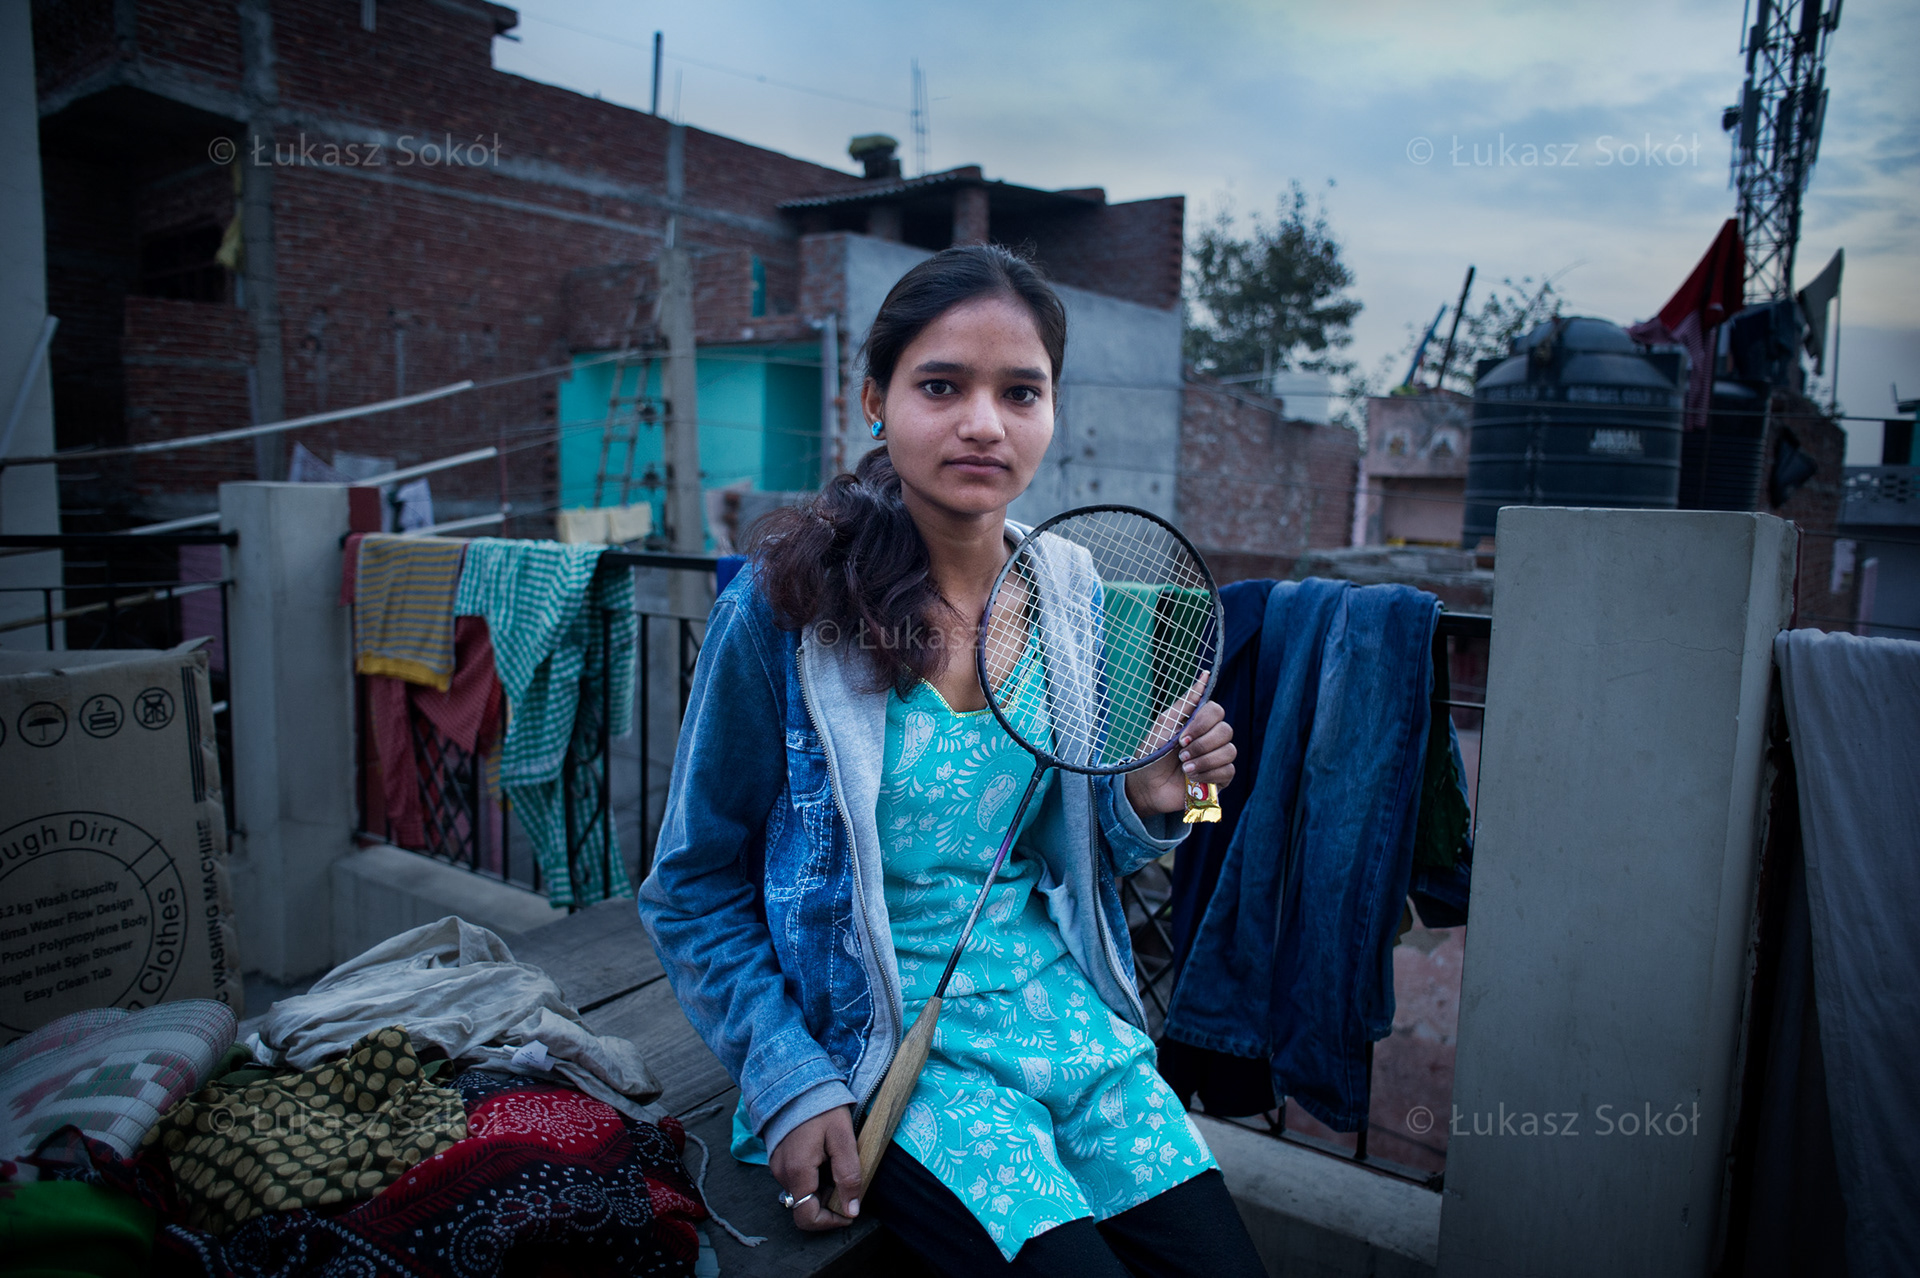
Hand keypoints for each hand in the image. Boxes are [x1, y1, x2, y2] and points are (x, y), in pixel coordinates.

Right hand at [769, 1105, 860, 1230]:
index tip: (850, 1211)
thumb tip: (852, 1210)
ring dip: (821, 1188)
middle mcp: (782, 1174)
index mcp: (798, 1172)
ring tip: (836, 1162)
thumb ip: (848, 1176)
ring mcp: (776, 1166)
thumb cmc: (821, 1107)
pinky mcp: (776, 1158)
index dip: (830, 1222)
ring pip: (801, 1192)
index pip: (807, 1218)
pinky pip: (795, 1178)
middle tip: (847, 1180)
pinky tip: (823, 1155)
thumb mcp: (842, 1138)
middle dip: (828, 1202)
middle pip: (805, 1206)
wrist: (795, 1080)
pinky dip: (812, 1177)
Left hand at [1125, 686, 1234, 816]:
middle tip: (1181, 753)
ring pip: (1229, 751)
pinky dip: (1208, 774)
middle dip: (1202, 744)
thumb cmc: (1151, 754)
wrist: (1145, 786)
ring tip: (1185, 768)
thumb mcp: (1165, 723)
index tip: (1183, 736)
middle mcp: (1211, 739)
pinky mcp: (1219, 779)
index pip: (1217, 711)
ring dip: (1204, 760)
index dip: (1203, 723)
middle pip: (1226, 731)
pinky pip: (1228, 771)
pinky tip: (1192, 779)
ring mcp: (1216, 759)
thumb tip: (1204, 675)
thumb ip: (1186, 702)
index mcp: (1199, 723)